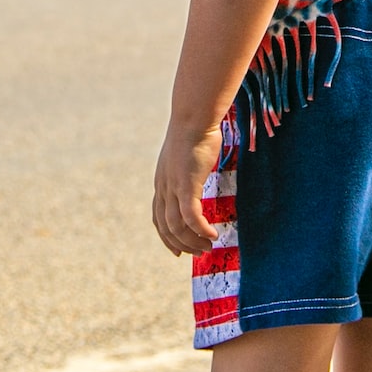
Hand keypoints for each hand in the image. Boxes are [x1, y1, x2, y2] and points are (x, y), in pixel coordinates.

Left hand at [152, 121, 222, 255]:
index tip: (179, 251)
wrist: (193, 118)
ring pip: (178, 227)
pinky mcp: (186, 186)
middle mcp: (163, 187)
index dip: (167, 237)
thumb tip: (200, 172)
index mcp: (162, 181)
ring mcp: (173, 187)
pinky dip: (201, 230)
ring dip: (193, 241)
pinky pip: (192, 217)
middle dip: (182, 244)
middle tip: (200, 253)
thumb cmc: (195, 131)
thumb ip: (190, 169)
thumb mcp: (187, 155)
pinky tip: (213, 234)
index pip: (158, 217)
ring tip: (208, 246)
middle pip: (166, 227)